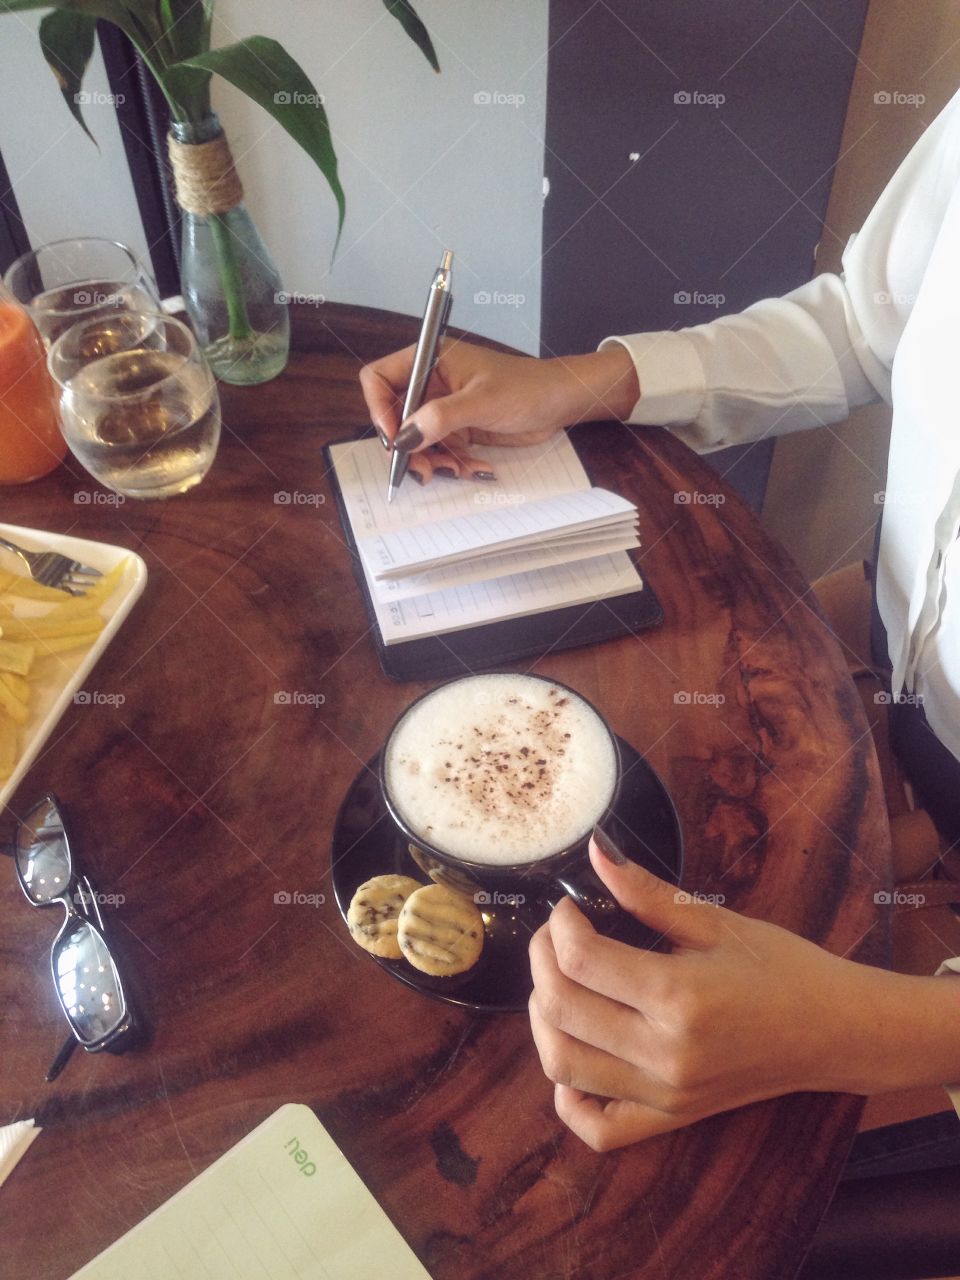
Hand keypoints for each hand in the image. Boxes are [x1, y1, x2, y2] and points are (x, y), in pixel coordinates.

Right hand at [359, 338, 638, 483]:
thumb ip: (441, 417)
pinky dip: (450, 463)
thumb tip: (406, 437)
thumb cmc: (526, 388)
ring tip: (455, 469)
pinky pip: (439, 451)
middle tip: (422, 469)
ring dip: (430, 460)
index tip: (395, 438)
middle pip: (395, 417)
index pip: (379, 379)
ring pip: (416, 440)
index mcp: (429, 361)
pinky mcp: (456, 428)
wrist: (559, 403)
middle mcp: (430, 383)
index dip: (379, 409)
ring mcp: (442, 407)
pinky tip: (471, 467)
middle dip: (406, 446)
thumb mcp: (482, 401)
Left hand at [528, 836, 946, 1150]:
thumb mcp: (716, 922)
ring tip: (558, 984)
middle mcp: (666, 1054)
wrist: (836, 1030)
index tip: (568, 907)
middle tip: (555, 936)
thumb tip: (597, 852)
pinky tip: (575, 1054)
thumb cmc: (782, 968)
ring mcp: (666, 1094)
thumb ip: (648, 892)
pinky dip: (568, 1095)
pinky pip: (598, 1128)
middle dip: (541, 961)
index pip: (581, 960)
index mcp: (679, 997)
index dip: (560, 925)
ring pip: (563, 1065)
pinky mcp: (671, 1118)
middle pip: (562, 1009)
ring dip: (542, 1019)